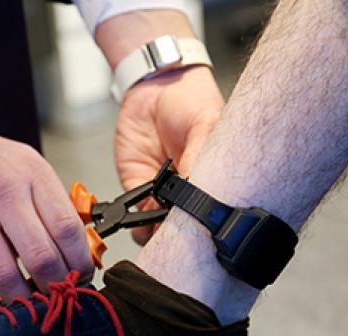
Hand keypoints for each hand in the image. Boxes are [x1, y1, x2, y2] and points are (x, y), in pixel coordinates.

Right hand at [0, 118, 93, 315]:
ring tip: (28, 305)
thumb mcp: (25, 164)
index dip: (80, 262)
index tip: (81, 277)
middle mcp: (2, 193)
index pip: (68, 228)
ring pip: (4, 275)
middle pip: (41, 256)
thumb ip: (49, 202)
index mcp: (31, 174)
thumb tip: (75, 251)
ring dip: (22, 300)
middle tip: (57, 296)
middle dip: (55, 287)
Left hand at [115, 66, 223, 243]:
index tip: (197, 230)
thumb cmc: (190, 101)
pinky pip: (136, 215)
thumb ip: (200, 156)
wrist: (153, 87)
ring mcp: (163, 192)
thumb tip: (198, 192)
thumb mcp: (205, 124)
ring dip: (156, 234)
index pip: (211, 212)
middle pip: (186, 227)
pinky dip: (134, 223)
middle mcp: (189, 190)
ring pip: (160, 228)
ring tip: (156, 230)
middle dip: (179, 235)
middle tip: (174, 233)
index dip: (203, 225)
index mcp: (214, 177)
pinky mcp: (138, 187)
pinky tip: (137, 222)